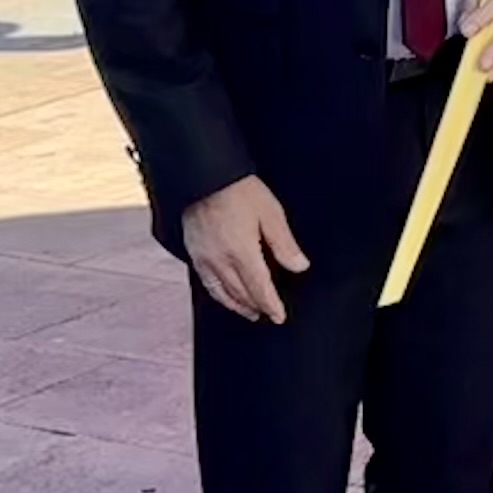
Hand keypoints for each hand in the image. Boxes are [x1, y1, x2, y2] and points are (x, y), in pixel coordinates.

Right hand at [179, 176, 309, 323]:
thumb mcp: (270, 213)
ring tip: (249, 311)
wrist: (205, 176)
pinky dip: (218, 294)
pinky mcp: (193, 252)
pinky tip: (224, 294)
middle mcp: (220, 260)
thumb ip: (284, 243)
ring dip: (237, 305)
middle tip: (267, 314)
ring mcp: (204, 258)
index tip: (279, 316)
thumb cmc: (239, 190)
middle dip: (256, 306)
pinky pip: (206, 282)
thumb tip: (299, 266)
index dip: (271, 305)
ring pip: (221, 292)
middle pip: (240, 293)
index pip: (260, 288)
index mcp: (242, 252)